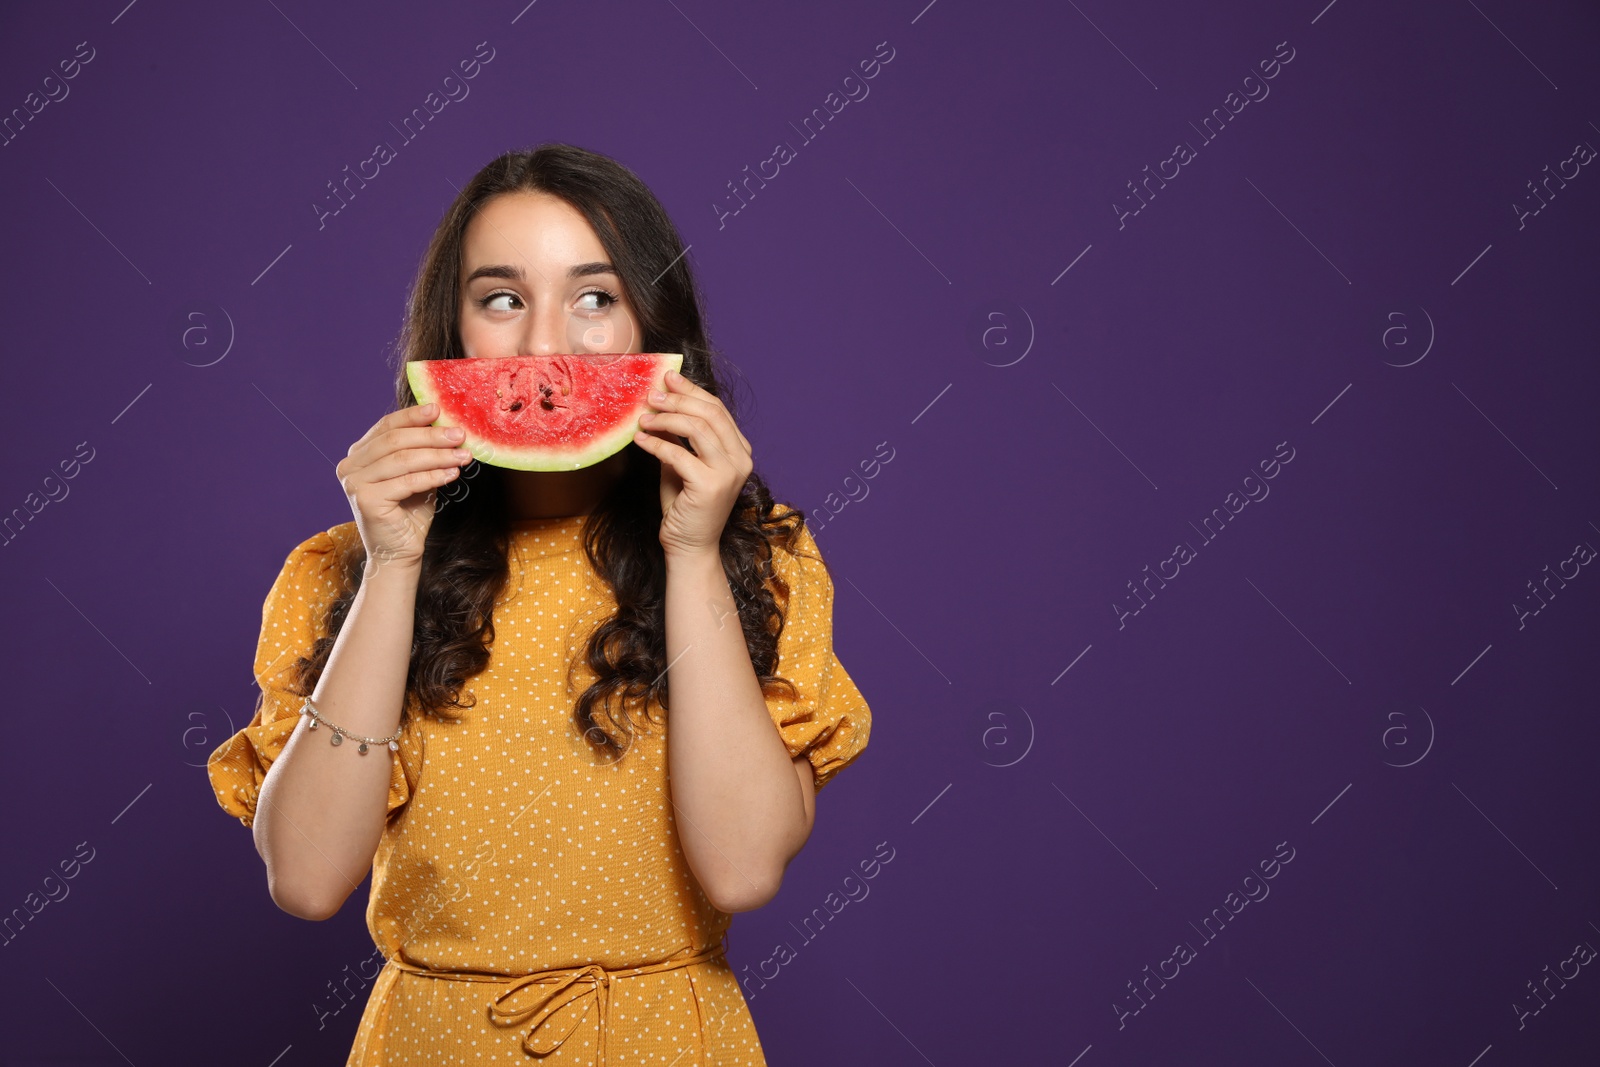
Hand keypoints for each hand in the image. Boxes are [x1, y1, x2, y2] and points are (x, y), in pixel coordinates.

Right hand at [336, 402, 473, 572]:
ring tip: (463, 455)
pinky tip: (452, 474)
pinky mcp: (366, 500)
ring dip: (437, 455)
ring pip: (402, 460)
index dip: (412, 417)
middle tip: (460, 435)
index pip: (386, 427)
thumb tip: (447, 426)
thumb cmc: (409, 514)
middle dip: (431, 436)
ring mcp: (354, 483)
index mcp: (358, 455)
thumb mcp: (416, 475)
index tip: (439, 409)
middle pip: (395, 441)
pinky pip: (406, 482)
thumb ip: (422, 452)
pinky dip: (433, 476)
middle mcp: (350, 466)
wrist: (398, 553)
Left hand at [631, 369, 752, 558]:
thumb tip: (660, 405)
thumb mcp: (682, 464)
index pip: (717, 410)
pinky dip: (656, 443)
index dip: (691, 391)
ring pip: (697, 428)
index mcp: (740, 451)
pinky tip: (640, 439)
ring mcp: (729, 473)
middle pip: (710, 413)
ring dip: (665, 419)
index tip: (668, 378)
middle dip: (678, 400)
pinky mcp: (710, 485)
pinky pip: (678, 453)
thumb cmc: (686, 507)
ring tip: (643, 418)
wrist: (690, 546)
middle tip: (651, 395)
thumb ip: (679, 438)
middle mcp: (741, 459)